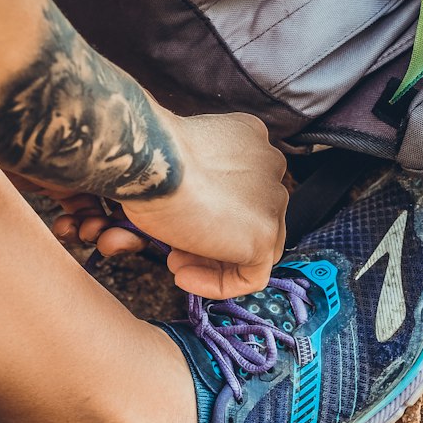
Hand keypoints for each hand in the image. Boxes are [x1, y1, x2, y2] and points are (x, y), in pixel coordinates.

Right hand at [51, 112, 289, 299]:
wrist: (152, 162)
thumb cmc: (150, 157)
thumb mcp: (175, 162)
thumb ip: (191, 181)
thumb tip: (181, 209)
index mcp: (250, 139)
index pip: (242, 187)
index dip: (209, 210)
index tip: (177, 222)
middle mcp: (270, 165)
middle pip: (250, 216)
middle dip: (212, 237)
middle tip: (174, 248)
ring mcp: (272, 201)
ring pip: (255, 245)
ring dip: (213, 261)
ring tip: (175, 263)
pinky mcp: (264, 235)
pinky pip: (251, 275)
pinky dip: (218, 283)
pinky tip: (183, 277)